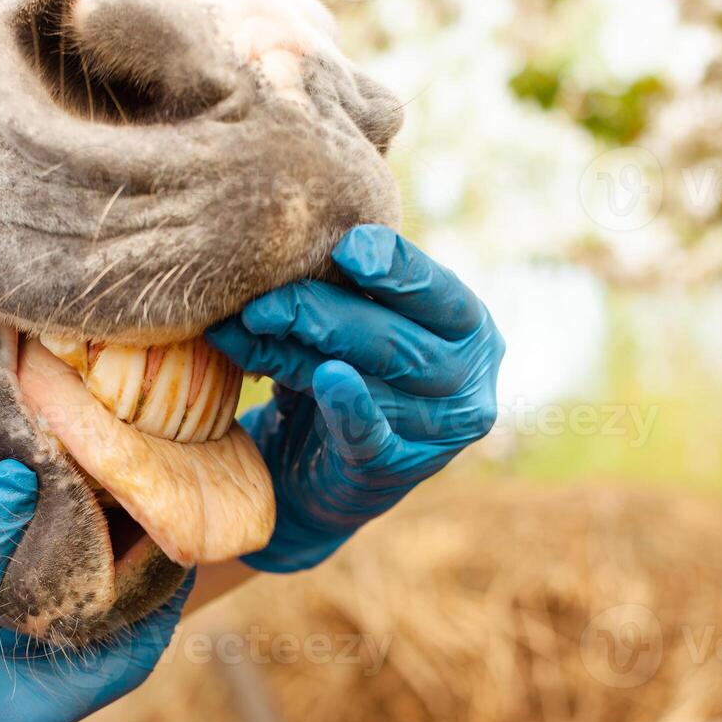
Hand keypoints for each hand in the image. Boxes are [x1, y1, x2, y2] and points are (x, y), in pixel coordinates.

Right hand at [0, 460, 187, 721]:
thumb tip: (21, 472)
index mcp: (46, 707)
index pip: (136, 653)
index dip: (163, 600)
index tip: (178, 540)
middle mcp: (29, 705)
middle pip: (101, 639)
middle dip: (120, 580)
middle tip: (131, 513)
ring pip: (52, 632)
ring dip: (70, 581)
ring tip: (83, 514)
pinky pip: (6, 628)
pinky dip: (20, 586)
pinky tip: (11, 541)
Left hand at [207, 225, 503, 572]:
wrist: (309, 475)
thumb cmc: (337, 376)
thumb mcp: (345, 327)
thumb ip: (339, 292)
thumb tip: (278, 258)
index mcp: (468, 328)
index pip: (438, 291)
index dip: (396, 267)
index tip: (349, 247)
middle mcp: (467, 379)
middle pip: (392, 335)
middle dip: (319, 309)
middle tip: (258, 298)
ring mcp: (437, 432)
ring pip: (371, 375)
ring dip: (302, 346)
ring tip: (253, 323)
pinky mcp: (395, 470)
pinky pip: (369, 433)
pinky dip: (348, 405)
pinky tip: (327, 378)